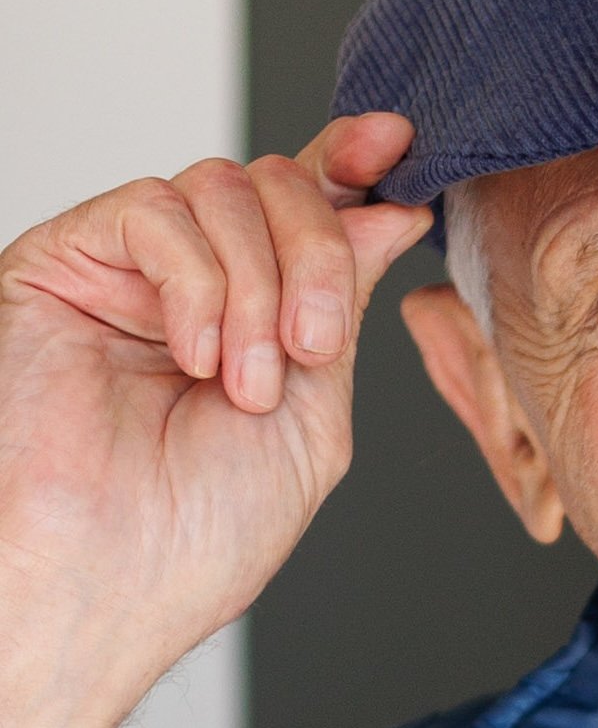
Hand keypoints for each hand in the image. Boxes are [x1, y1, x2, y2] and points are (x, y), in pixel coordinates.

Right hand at [0, 114, 430, 727]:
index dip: (354, 164)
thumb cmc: (199, 532)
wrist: (106, 581)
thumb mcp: (313, 413)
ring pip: (226, 188)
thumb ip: (343, 307)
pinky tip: (193, 357)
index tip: (398, 146)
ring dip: (260, 287)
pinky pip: (158, 212)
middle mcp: (202, 282)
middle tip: (309, 348)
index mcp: (261, 315)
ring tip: (242, 382)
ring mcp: (135, 271)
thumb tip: (387, 209)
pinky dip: (200, 284)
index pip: (311, 208)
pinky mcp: (68, 261)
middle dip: (319, 256)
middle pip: (281, 184)